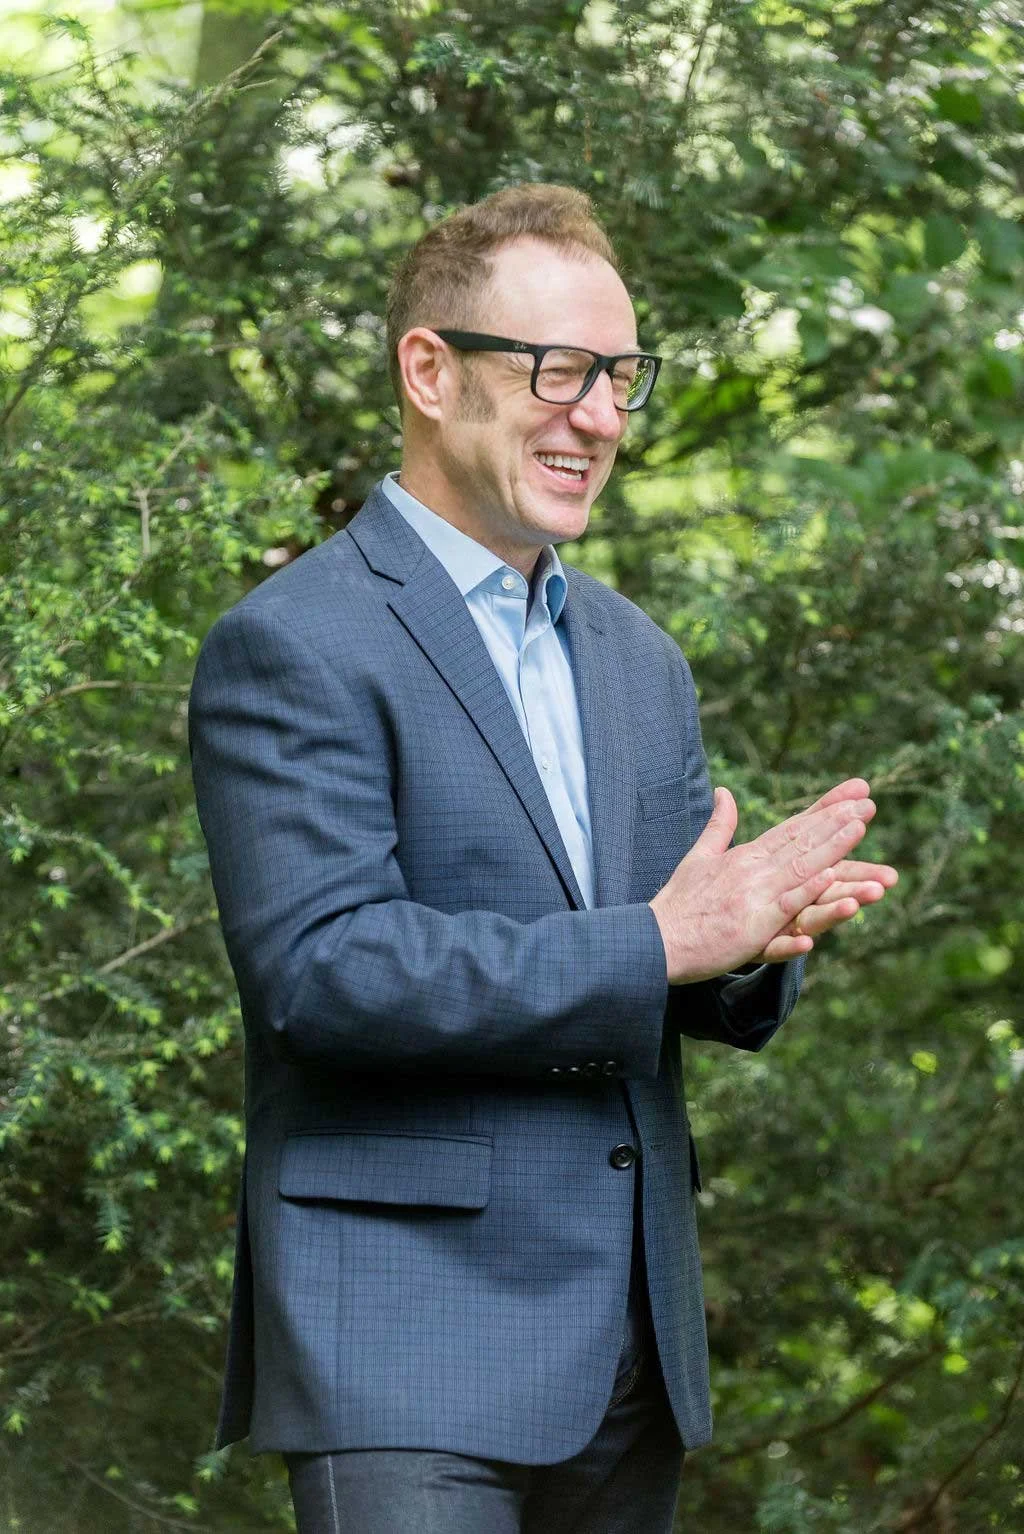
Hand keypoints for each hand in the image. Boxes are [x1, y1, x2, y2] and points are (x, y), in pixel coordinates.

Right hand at [650, 778, 886, 983]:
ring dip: (831, 847)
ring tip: (859, 828)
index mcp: (744, 856)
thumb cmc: (677, 903)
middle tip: (868, 803)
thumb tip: (724, 792)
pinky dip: (807, 891)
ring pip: (800, 868)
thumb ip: (718, 826)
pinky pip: (785, 906)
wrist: (655, 940)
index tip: (853, 792)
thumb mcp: (699, 857)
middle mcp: (752, 869)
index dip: (824, 809)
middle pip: (801, 841)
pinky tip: (830, 878)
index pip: (792, 826)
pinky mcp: (752, 925)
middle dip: (836, 821)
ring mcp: (753, 896)